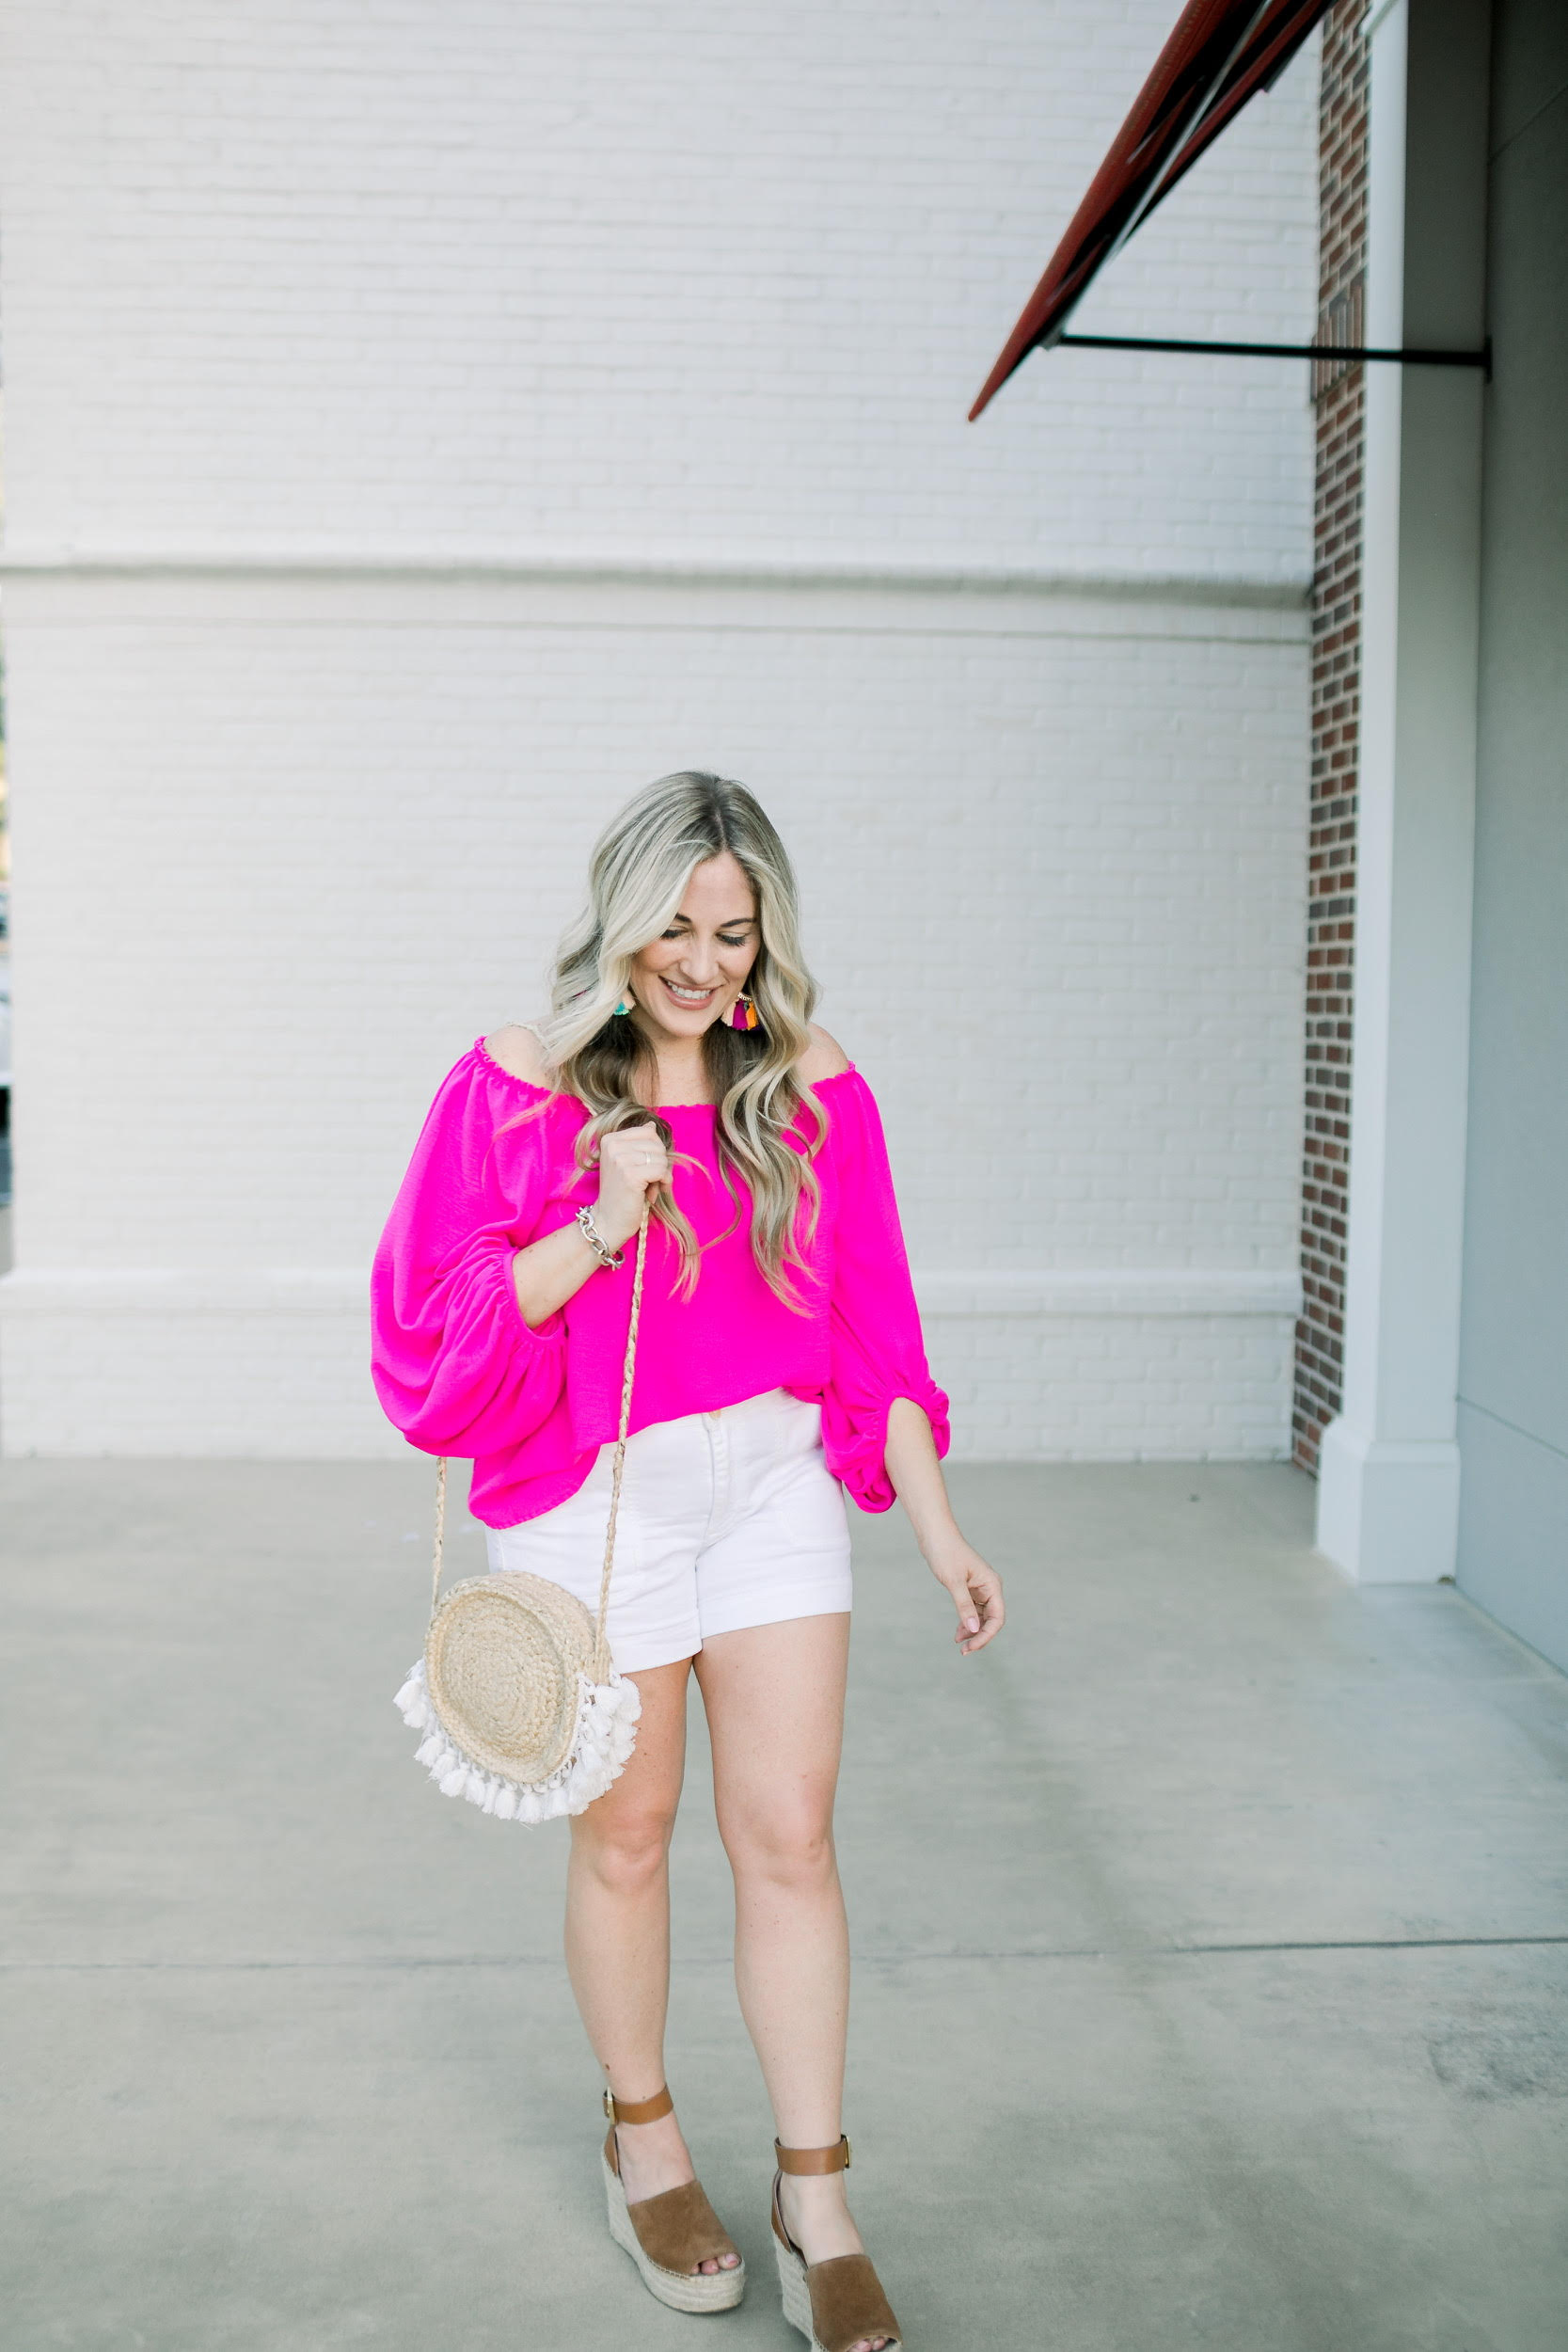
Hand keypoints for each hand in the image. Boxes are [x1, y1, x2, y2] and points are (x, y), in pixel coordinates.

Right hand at [593, 1121, 669, 1249]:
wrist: (608, 1220)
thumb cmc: (621, 1193)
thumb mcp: (626, 1162)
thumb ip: (638, 1143)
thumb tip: (651, 1124)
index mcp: (610, 1139)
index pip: (649, 1131)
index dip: (655, 1151)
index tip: (646, 1168)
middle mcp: (613, 1146)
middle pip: (657, 1144)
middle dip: (659, 1164)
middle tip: (647, 1181)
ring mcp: (620, 1159)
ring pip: (661, 1158)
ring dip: (661, 1176)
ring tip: (647, 1188)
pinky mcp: (630, 1175)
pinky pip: (661, 1170)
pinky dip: (663, 1182)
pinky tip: (652, 1193)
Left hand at [926, 1535, 1004, 1654]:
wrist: (934, 1534)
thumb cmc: (945, 1553)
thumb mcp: (953, 1581)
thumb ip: (964, 1606)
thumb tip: (974, 1629)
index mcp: (992, 1584)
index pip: (997, 1618)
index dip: (986, 1635)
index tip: (970, 1647)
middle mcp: (990, 1587)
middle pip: (992, 1620)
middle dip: (980, 1636)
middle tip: (964, 1651)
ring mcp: (980, 1588)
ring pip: (982, 1617)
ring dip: (972, 1631)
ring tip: (959, 1642)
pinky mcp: (969, 1588)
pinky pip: (973, 1610)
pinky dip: (967, 1622)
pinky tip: (958, 1632)